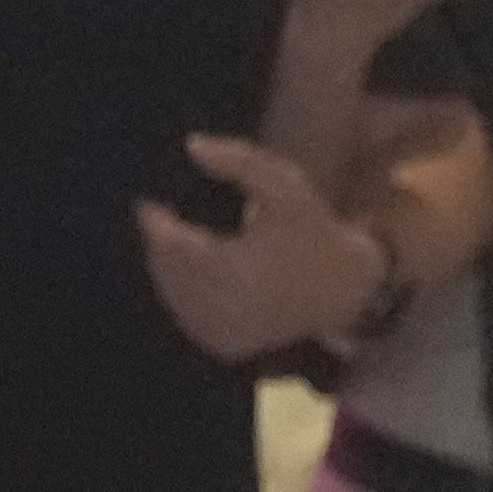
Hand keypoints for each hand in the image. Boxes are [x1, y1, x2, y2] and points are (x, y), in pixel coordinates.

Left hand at [132, 135, 390, 364]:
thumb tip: (191, 145)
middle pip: (167, 271)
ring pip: (173, 296)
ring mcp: (224, 332)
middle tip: (158, 221)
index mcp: (234, 267)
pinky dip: (182, 296)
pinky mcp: (226, 346)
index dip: (154, 224)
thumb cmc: (312, 231)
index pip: (173, 245)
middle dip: (158, 245)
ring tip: (173, 244)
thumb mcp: (286, 186)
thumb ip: (241, 160)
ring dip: (166, 269)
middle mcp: (224, 306)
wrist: (344, 289)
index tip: (147, 205)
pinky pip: (187, 317)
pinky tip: (192, 275)